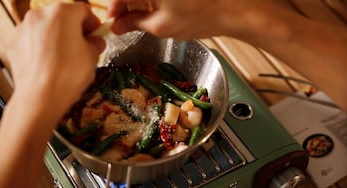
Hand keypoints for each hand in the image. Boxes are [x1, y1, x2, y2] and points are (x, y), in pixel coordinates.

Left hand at [8, 2, 104, 120]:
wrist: (40, 97)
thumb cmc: (66, 75)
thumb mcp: (92, 57)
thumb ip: (95, 44)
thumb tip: (95, 42)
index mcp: (62, 12)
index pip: (84, 10)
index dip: (93, 24)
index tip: (96, 34)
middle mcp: (40, 15)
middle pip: (63, 17)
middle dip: (74, 31)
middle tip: (83, 47)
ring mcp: (24, 29)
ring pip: (46, 29)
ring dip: (57, 39)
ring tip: (66, 59)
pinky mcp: (15, 44)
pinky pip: (33, 41)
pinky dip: (42, 49)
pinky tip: (51, 65)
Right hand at [107, 0, 270, 39]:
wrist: (233, 8)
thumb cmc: (200, 17)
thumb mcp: (161, 26)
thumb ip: (133, 23)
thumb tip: (118, 26)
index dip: (113, 6)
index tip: (114, 19)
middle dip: (124, 3)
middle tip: (124, 20)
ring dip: (137, 0)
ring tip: (140, 17)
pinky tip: (154, 8)